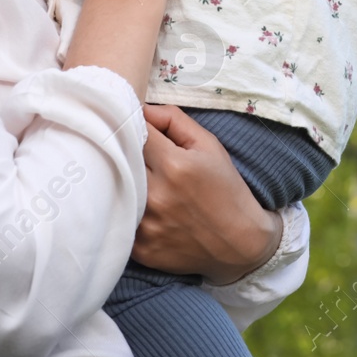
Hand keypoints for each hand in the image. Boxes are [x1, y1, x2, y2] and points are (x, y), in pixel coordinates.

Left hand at [130, 104, 282, 283]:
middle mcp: (156, 195)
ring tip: (141, 180)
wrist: (239, 242)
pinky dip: (128, 210)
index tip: (139, 128)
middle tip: (137, 154)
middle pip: (120, 159)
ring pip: (116, 189)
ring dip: (125, 181)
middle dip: (126, 151)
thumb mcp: (209, 145)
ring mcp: (146, 225)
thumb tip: (142, 108)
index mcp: (174, 165)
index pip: (135, 131)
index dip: (136, 126)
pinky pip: (122, 219)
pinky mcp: (141, 248)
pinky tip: (145, 208)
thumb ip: (174, 120)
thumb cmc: (226, 189)